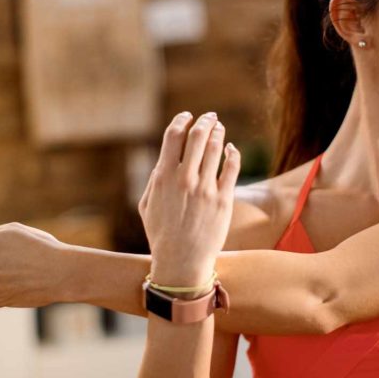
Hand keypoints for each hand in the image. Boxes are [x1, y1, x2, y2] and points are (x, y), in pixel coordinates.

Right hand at [138, 111, 240, 286]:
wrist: (181, 262)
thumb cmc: (161, 234)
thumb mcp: (147, 205)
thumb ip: (154, 180)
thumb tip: (164, 160)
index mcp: (163, 178)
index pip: (173, 136)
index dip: (181, 120)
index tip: (187, 116)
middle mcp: (184, 179)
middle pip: (197, 136)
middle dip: (204, 121)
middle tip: (209, 117)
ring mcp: (205, 189)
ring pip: (215, 148)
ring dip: (218, 133)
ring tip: (219, 128)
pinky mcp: (223, 199)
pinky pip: (231, 167)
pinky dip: (231, 153)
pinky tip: (230, 149)